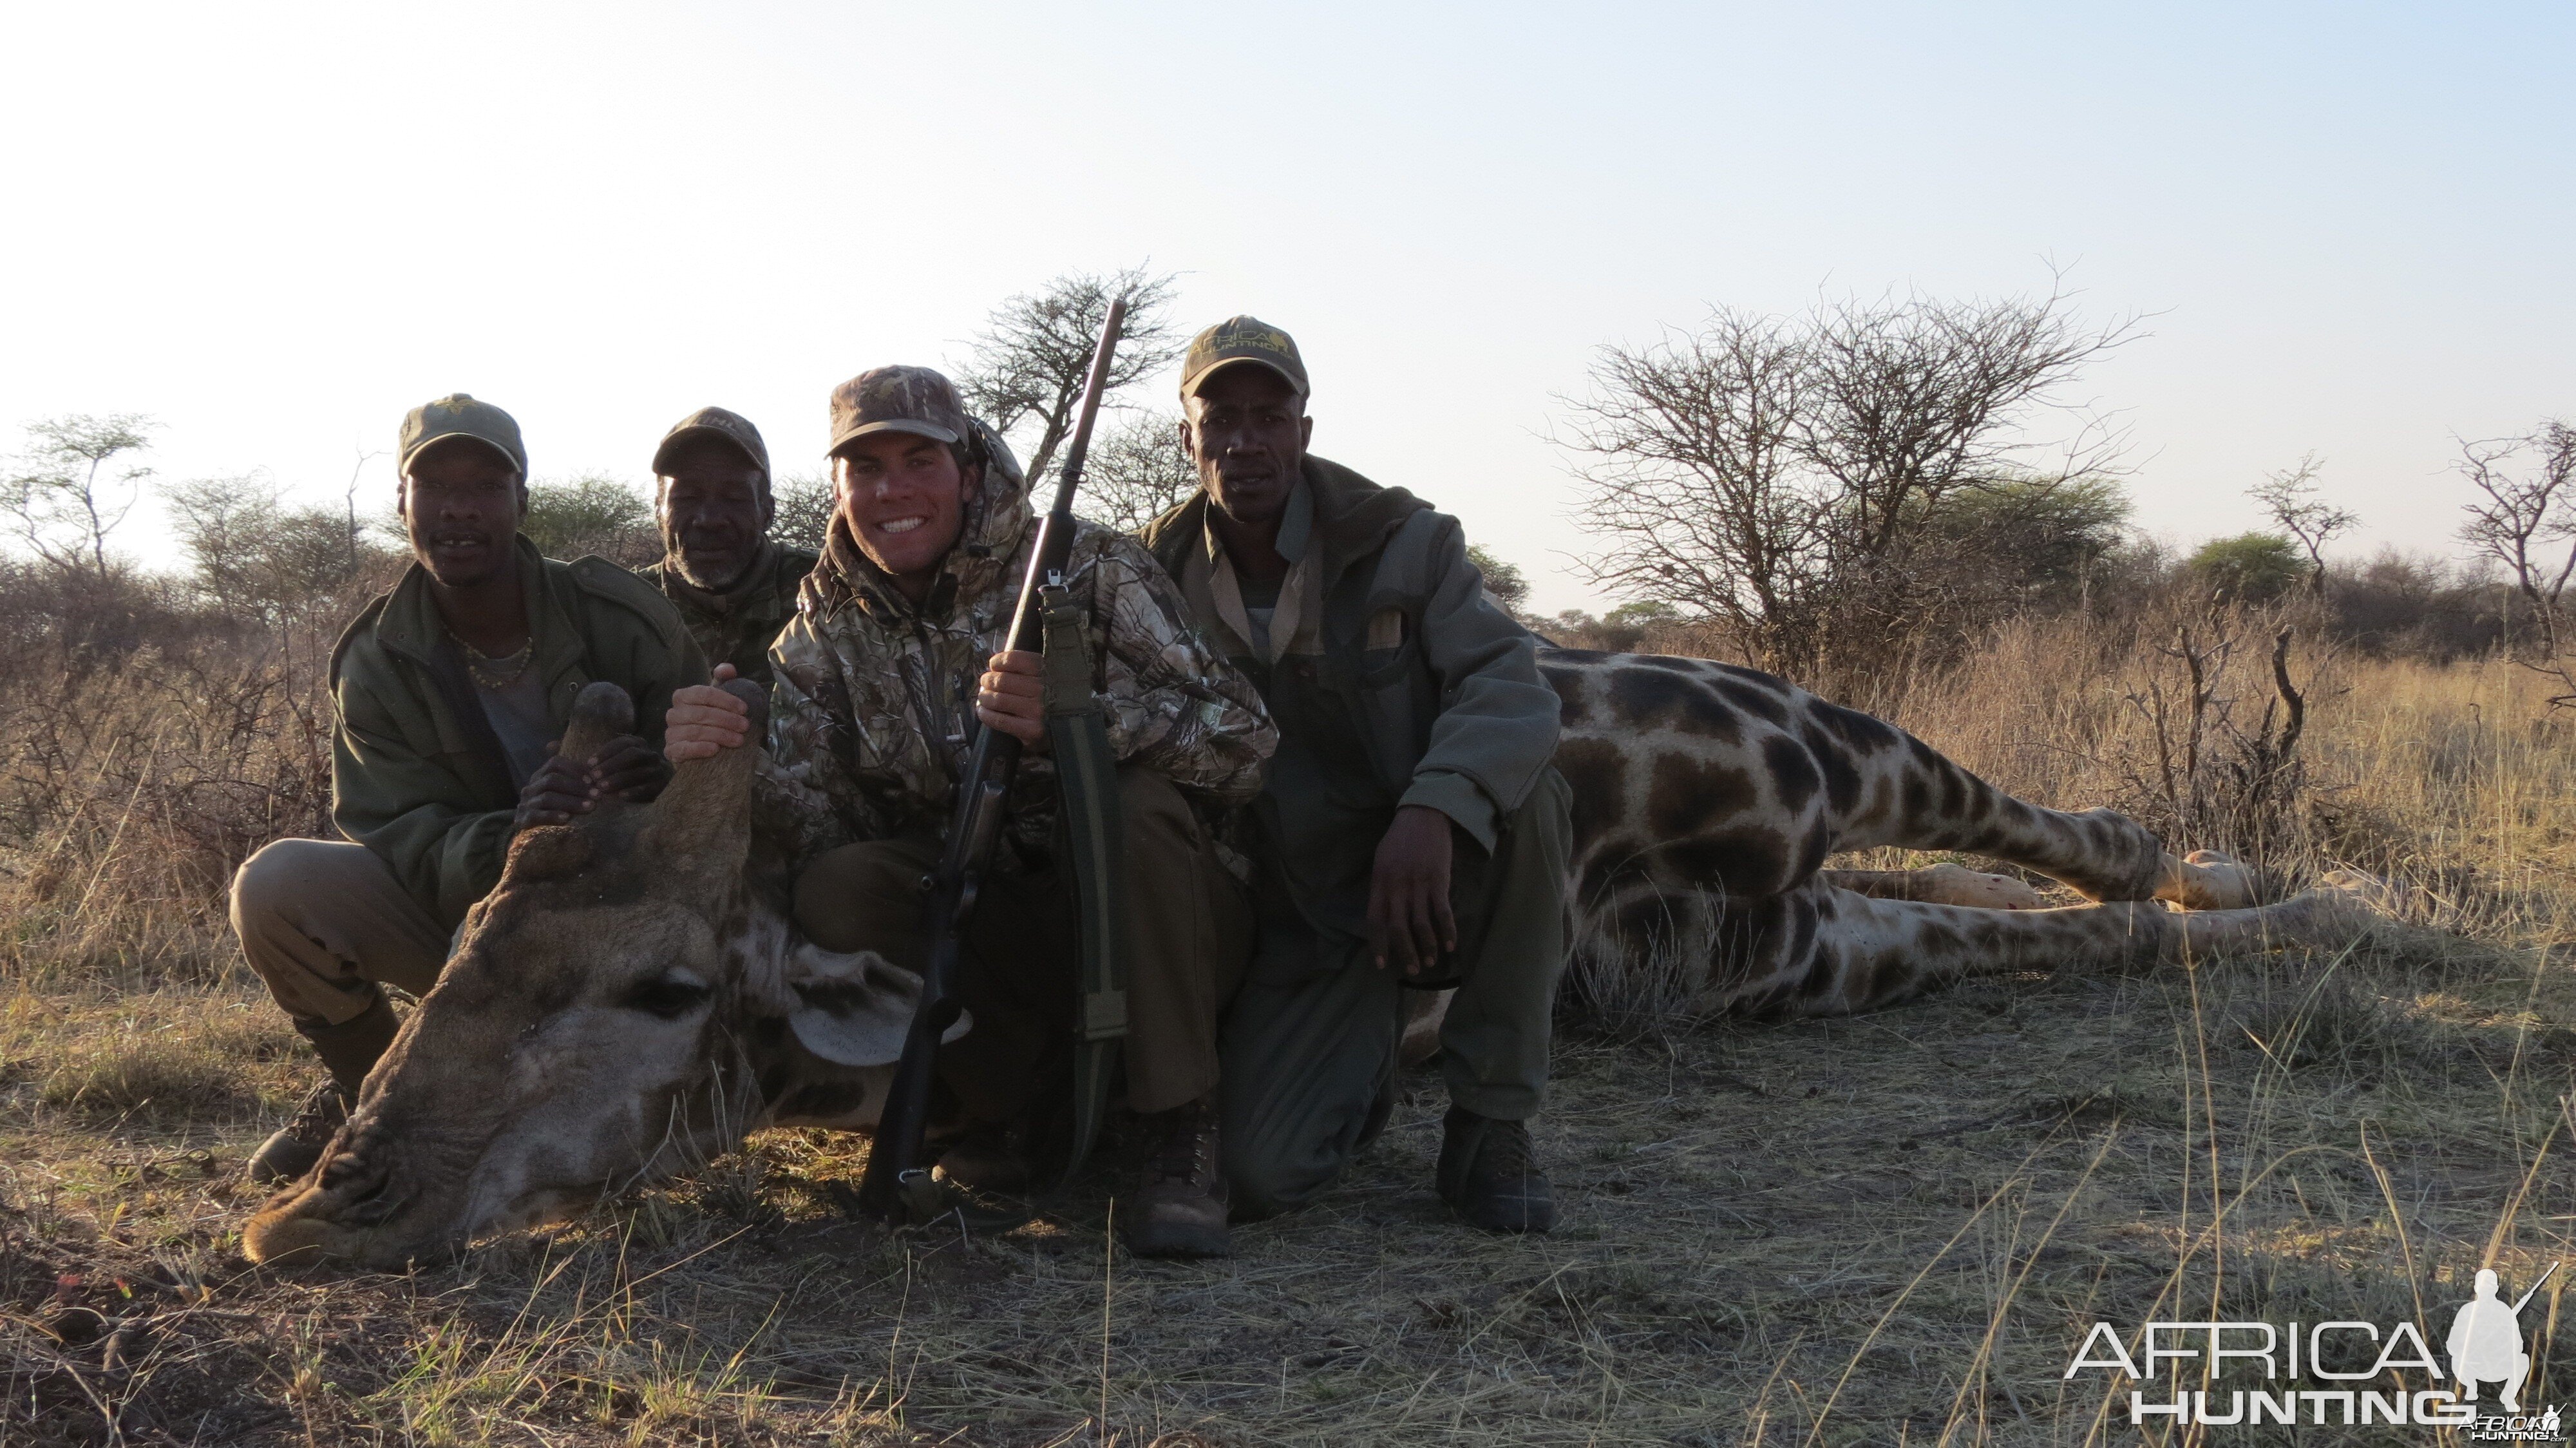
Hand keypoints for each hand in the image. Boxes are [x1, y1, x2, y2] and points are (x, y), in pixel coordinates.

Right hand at [514, 749, 599, 829]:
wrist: (531, 836)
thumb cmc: (554, 810)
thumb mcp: (564, 793)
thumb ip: (576, 781)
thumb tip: (597, 771)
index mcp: (540, 776)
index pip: (555, 764)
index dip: (574, 769)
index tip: (593, 780)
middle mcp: (531, 787)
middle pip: (552, 780)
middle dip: (577, 787)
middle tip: (598, 795)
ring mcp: (526, 803)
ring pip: (547, 797)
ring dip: (571, 802)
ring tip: (590, 806)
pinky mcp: (523, 820)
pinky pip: (537, 816)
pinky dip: (552, 815)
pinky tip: (567, 818)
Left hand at [591, 734, 671, 802]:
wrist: (659, 782)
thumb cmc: (632, 771)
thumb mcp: (620, 761)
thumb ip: (606, 762)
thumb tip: (588, 768)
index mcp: (639, 744)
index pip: (623, 743)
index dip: (605, 752)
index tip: (589, 764)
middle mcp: (650, 754)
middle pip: (632, 755)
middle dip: (611, 765)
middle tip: (594, 776)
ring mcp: (658, 770)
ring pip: (639, 772)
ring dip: (618, 780)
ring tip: (602, 787)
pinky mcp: (661, 786)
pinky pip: (648, 788)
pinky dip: (633, 792)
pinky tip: (620, 796)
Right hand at [666, 662, 751, 761]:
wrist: (700, 746)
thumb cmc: (710, 717)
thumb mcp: (717, 697)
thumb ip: (723, 680)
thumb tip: (728, 669)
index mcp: (682, 696)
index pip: (704, 694)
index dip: (726, 700)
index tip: (744, 709)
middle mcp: (673, 713)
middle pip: (702, 713)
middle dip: (727, 720)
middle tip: (745, 726)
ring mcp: (670, 733)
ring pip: (696, 731)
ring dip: (720, 735)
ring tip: (738, 740)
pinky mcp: (671, 751)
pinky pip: (684, 749)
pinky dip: (700, 748)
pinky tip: (715, 749)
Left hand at [974, 649, 1048, 749]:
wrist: (1066, 729)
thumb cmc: (1047, 698)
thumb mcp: (1044, 675)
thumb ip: (1023, 666)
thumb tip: (993, 664)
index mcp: (1047, 670)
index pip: (1013, 659)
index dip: (997, 662)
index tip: (994, 666)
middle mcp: (1044, 689)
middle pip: (1001, 680)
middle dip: (988, 681)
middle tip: (986, 684)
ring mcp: (1039, 710)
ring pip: (998, 700)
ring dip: (984, 698)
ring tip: (984, 699)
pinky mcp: (1032, 730)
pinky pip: (999, 720)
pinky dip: (986, 715)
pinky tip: (984, 712)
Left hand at [1366, 805, 1456, 974]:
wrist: (1424, 814)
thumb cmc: (1401, 838)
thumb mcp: (1382, 860)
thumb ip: (1381, 888)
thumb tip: (1381, 915)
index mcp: (1380, 882)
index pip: (1375, 920)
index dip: (1378, 944)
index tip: (1382, 964)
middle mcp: (1397, 885)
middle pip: (1398, 927)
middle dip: (1405, 952)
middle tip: (1413, 969)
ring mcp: (1419, 883)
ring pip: (1421, 924)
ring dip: (1427, 947)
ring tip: (1431, 961)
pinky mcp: (1439, 879)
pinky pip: (1442, 911)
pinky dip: (1447, 931)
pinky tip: (1451, 945)